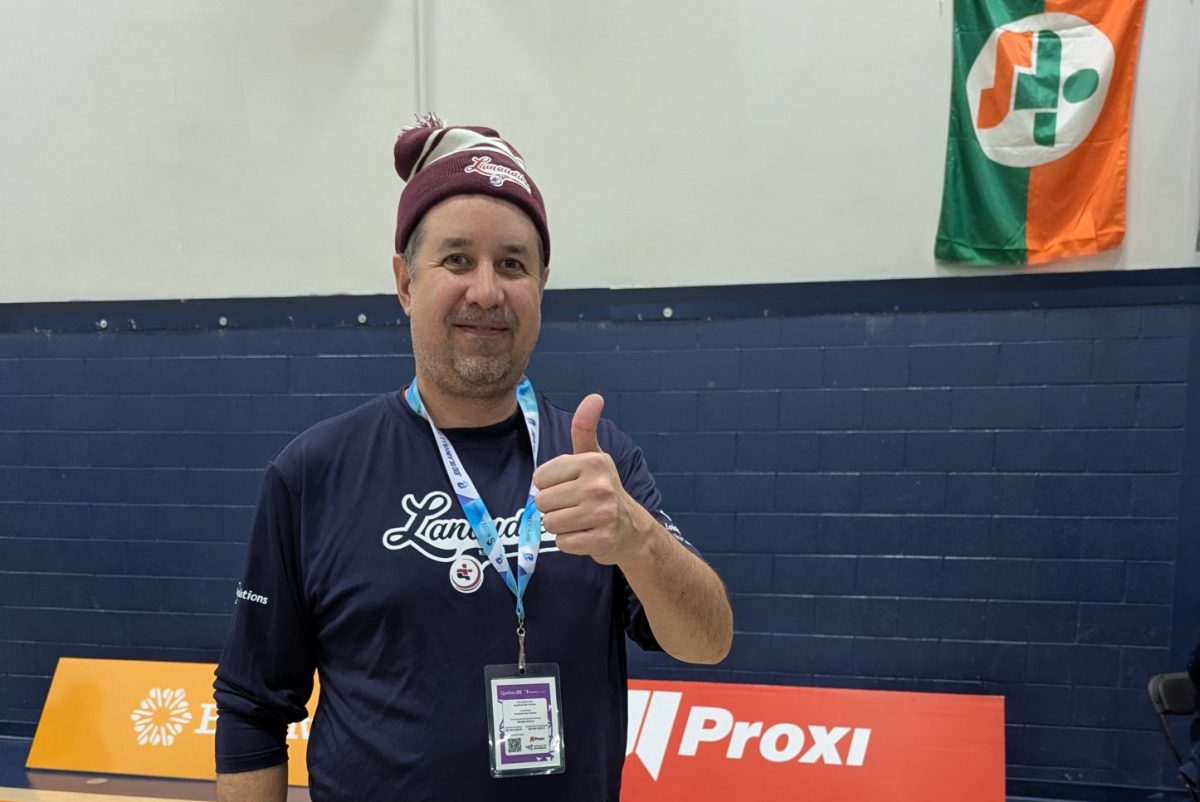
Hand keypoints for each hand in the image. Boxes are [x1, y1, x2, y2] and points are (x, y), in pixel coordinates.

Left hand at [532, 394, 648, 565]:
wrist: (632, 530)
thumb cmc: (604, 489)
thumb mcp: (594, 457)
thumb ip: (585, 428)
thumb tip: (594, 397)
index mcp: (593, 462)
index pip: (539, 478)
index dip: (549, 486)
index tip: (569, 487)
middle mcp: (598, 485)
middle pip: (542, 502)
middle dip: (554, 508)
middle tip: (575, 507)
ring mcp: (602, 514)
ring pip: (550, 524)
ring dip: (561, 526)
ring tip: (580, 520)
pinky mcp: (601, 540)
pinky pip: (562, 543)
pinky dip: (570, 542)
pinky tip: (586, 535)